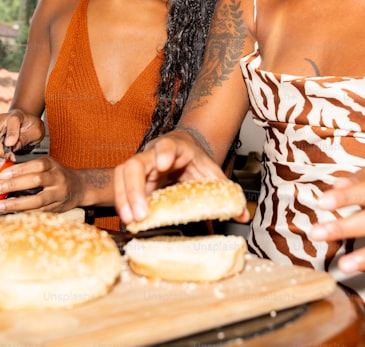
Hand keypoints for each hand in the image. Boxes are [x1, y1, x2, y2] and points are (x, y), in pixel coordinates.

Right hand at [0, 108, 43, 155]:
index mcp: (17, 115)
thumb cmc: (31, 126)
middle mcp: (2, 120)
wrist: (26, 122)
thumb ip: (25, 138)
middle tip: (7, 155)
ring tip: (9, 155)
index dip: (12, 133)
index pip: (12, 120)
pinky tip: (6, 154)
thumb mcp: (36, 132)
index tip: (12, 144)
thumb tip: (11, 146)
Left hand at [0, 156, 83, 212]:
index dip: (17, 170)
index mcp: (52, 165)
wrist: (80, 187)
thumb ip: (20, 170)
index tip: (0, 175)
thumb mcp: (43, 166)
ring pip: (38, 200)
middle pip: (36, 181)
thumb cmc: (56, 175)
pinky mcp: (57, 209)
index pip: (35, 165)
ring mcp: (59, 194)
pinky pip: (39, 212)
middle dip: (12, 185)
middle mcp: (58, 178)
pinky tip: (10, 213)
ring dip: (15, 203)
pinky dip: (24, 213)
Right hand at [114, 130, 233, 225]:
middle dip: (135, 187)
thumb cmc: (197, 162)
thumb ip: (226, 192)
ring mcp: (141, 165)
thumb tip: (243, 215)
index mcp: (176, 147)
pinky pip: (120, 187)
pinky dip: (122, 203)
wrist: (185, 152)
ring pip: (123, 174)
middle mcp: (153, 153)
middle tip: (141, 213)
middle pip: (136, 163)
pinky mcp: (133, 178)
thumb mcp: (213, 174)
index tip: (163, 164)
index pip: (167, 145)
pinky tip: (128, 220)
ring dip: (124, 198)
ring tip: (130, 221)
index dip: (163, 152)